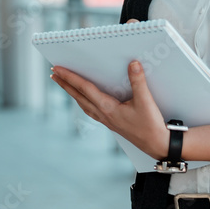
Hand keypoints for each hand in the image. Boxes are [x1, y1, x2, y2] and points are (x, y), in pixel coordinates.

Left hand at [50, 22, 169, 159]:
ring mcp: (106, 120)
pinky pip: (91, 110)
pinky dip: (83, 101)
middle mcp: (103, 114)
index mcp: (107, 108)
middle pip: (78, 96)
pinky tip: (84, 100)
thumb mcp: (145, 101)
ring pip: (83, 104)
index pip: (84, 89)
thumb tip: (132, 63)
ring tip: (64, 84)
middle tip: (53, 73)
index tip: (57, 70)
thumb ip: (138, 81)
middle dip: (65, 84)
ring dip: (72, 93)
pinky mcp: (112, 123)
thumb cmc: (150, 125)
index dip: (70, 78)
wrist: (157, 145)